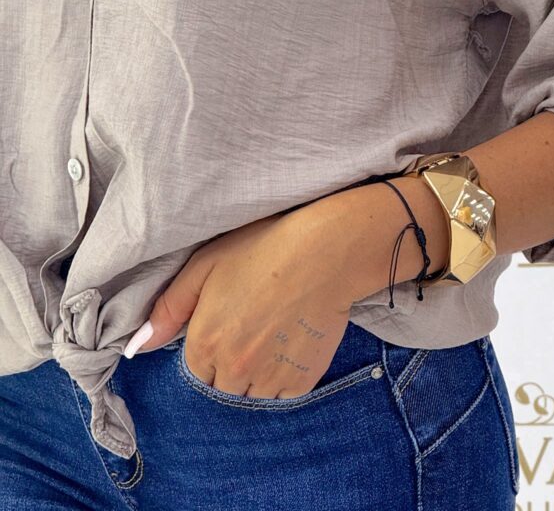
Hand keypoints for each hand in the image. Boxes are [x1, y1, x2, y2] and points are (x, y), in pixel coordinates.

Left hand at [123, 207, 358, 398]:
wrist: (325, 251)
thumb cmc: (264, 248)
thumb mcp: (205, 265)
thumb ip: (169, 308)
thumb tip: (138, 345)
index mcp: (205, 343)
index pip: (195, 370)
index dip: (210, 347)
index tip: (228, 325)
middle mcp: (234, 369)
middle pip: (223, 387)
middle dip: (231, 366)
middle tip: (252, 327)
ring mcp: (270, 378)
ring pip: (253, 395)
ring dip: (257, 375)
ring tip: (274, 333)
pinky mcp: (303, 380)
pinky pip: (284, 394)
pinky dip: (285, 377)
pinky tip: (292, 341)